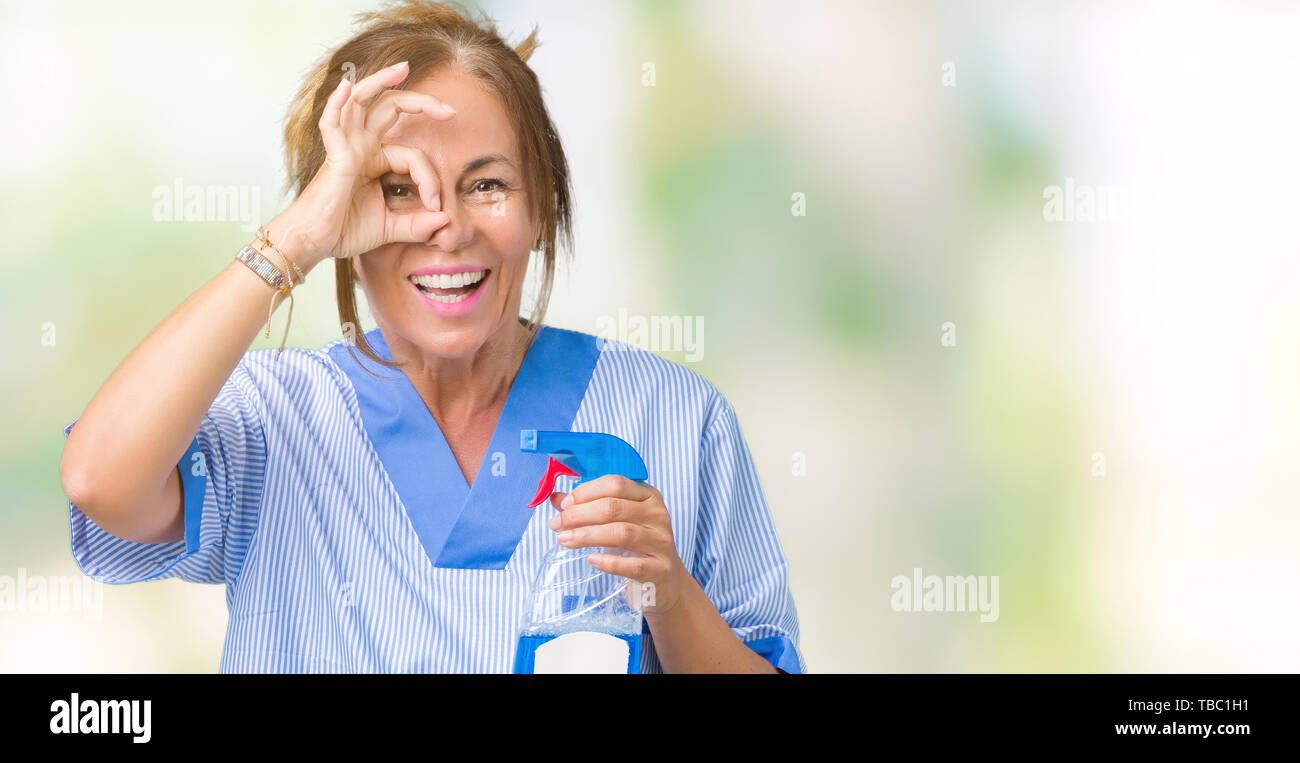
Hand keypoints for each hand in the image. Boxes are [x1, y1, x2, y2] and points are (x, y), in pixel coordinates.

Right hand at [270, 61, 457, 268]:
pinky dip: (337, 103)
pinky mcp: (334, 155)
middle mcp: (361, 147)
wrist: (314, 242)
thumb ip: (418, 225)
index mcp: (375, 160)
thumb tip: (446, 223)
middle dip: (421, 102)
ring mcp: (347, 147)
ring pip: (363, 102)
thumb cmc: (344, 230)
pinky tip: (347, 87)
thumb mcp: (390, 227)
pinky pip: (332, 123)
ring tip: (403, 68)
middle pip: (391, 109)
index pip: (414, 156)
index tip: (436, 207)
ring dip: (381, 81)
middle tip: (449, 109)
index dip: (431, 180)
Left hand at [547, 475, 689, 616]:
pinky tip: (592, 560)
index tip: (565, 505)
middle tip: (557, 524)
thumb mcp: (619, 522)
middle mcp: (657, 515)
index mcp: (648, 496)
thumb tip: (557, 499)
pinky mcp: (659, 569)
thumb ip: (590, 507)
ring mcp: (660, 543)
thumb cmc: (638, 546)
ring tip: (564, 540)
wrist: (667, 581)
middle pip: (614, 508)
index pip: (616, 484)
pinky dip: (609, 562)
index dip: (587, 492)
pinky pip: (632, 565)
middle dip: (580, 514)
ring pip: (621, 533)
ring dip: (587, 535)